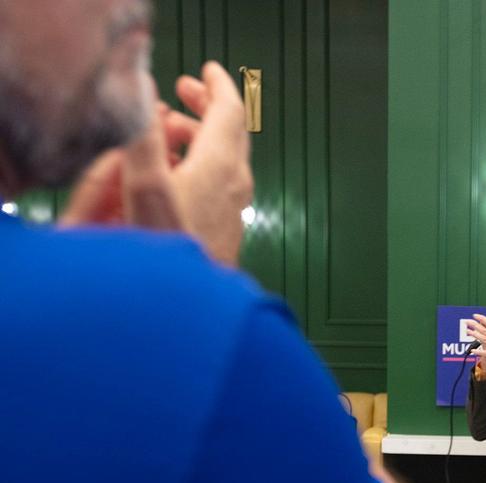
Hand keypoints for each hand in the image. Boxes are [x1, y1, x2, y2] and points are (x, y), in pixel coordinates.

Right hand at [61, 63, 251, 265]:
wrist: (189, 303)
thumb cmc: (167, 245)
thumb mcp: (145, 184)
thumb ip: (144, 135)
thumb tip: (145, 94)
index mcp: (221, 164)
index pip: (230, 111)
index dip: (217, 86)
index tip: (206, 70)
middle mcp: (236, 183)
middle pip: (231, 132)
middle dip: (207, 107)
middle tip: (183, 91)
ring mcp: (235, 208)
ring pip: (225, 158)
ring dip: (200, 137)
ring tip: (168, 133)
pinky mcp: (227, 228)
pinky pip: (220, 183)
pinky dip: (201, 164)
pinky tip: (177, 175)